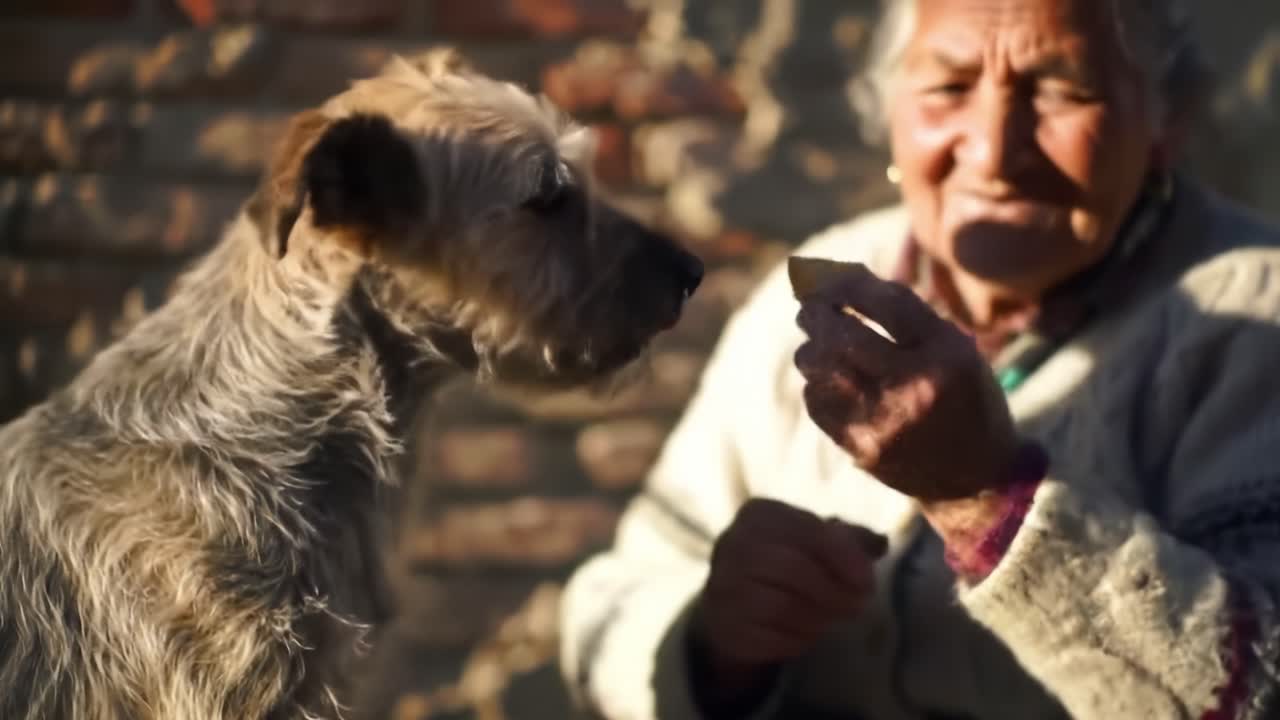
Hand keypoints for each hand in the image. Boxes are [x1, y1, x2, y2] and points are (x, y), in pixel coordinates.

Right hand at [689, 498, 886, 713]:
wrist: (735, 599)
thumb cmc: (786, 560)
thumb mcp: (815, 540)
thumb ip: (849, 539)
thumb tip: (880, 543)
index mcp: (759, 514)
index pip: (805, 530)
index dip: (842, 555)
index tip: (867, 579)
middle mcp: (732, 544)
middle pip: (793, 568)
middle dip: (834, 591)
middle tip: (859, 605)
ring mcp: (722, 586)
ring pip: (781, 606)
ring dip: (820, 616)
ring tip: (836, 617)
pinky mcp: (725, 626)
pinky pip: (770, 637)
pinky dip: (799, 638)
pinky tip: (808, 632)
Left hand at [793, 263, 1019, 502]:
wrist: (975, 477)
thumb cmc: (961, 396)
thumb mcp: (954, 347)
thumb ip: (904, 311)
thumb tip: (839, 275)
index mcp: (948, 356)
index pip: (888, 304)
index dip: (850, 285)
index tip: (830, 278)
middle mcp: (917, 388)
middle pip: (844, 336)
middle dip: (817, 314)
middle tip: (808, 307)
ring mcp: (886, 423)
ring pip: (822, 369)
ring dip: (811, 348)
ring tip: (816, 342)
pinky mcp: (864, 449)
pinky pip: (819, 404)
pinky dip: (817, 383)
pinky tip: (827, 379)